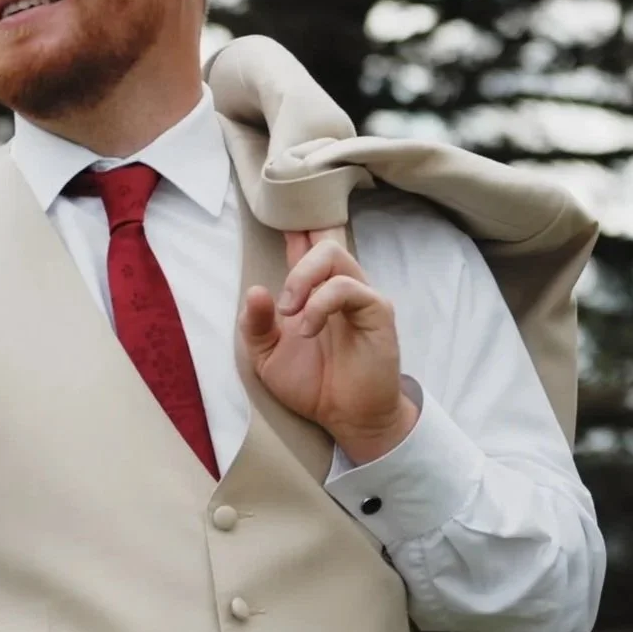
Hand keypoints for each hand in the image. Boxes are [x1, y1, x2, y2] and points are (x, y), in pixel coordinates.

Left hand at [238, 228, 419, 462]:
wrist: (346, 418)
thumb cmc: (313, 385)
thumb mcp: (267, 357)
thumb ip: (255, 325)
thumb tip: (255, 290)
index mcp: (314, 291)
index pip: (307, 245)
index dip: (295, 225)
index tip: (279, 213)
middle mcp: (340, 286)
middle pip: (323, 238)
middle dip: (296, 253)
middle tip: (282, 302)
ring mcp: (361, 295)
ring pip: (334, 254)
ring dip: (302, 278)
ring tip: (290, 313)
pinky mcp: (377, 311)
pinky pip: (347, 288)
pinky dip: (320, 304)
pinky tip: (308, 329)